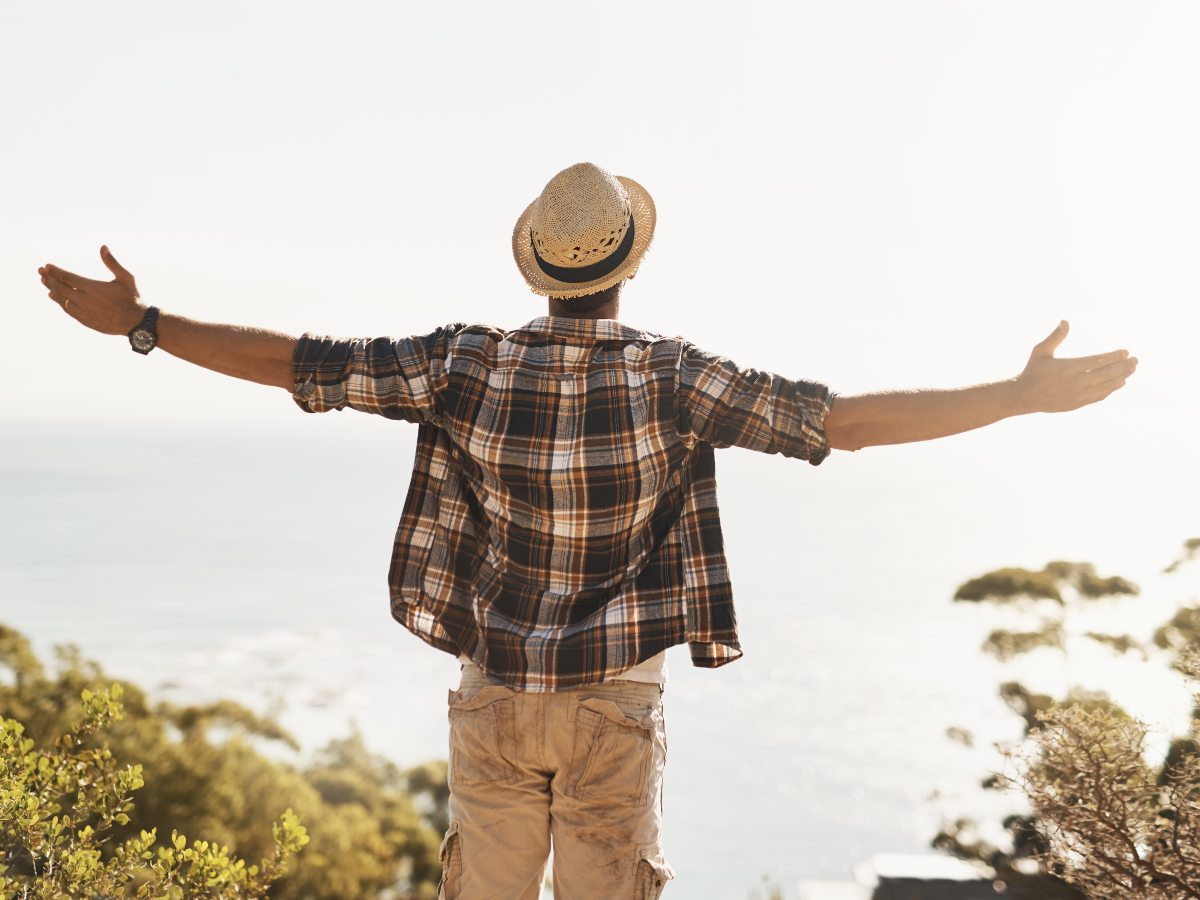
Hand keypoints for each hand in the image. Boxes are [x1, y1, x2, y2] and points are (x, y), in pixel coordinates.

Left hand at [38, 246, 144, 335]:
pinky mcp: (85, 320)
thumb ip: (112, 263)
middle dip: (49, 278)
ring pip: (62, 299)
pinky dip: (60, 301)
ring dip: (52, 289)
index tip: (47, 266)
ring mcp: (84, 312)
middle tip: (41, 271)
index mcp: (93, 288)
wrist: (136, 322)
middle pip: (61, 288)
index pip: (67, 277)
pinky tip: (55, 296)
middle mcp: (85, 300)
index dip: (56, 271)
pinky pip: (68, 310)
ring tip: (45, 282)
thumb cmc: (132, 298)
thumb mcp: (125, 278)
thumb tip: (103, 247)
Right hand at [1015, 321, 1136, 412]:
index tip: (1126, 352)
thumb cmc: (1033, 370)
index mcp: (1067, 368)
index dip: (1113, 356)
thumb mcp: (1040, 351)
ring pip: (1106, 386)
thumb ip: (1055, 337)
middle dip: (1123, 366)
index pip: (1097, 361)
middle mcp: (1075, 382)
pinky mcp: (1077, 403)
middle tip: (1135, 360)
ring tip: (1131, 370)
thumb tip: (1065, 321)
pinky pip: (1099, 396)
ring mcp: (1077, 395)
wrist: (1024, 396)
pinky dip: (1111, 389)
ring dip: (1121, 377)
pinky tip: (1119, 383)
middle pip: (1106, 374)